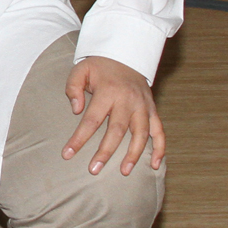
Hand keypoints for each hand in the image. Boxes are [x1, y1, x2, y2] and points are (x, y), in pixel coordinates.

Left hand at [63, 56, 164, 175]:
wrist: (125, 55)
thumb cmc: (98, 67)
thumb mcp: (80, 70)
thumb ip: (73, 88)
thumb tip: (76, 110)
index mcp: (108, 92)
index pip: (91, 120)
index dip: (79, 139)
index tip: (67, 154)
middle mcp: (127, 100)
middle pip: (117, 130)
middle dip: (105, 152)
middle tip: (94, 170)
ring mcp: (142, 106)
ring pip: (140, 133)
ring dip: (133, 154)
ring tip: (124, 172)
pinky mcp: (152, 109)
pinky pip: (159, 131)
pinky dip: (159, 148)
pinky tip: (154, 165)